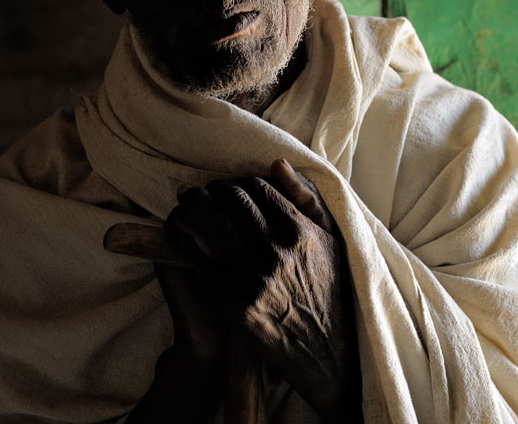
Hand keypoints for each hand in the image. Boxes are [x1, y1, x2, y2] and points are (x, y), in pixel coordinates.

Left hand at [164, 159, 359, 419]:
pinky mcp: (237, 307)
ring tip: (185, 208)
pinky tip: (184, 243)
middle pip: (228, 203)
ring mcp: (254, 279)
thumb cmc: (331, 293)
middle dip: (208, 192)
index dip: (235, 182)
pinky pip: (201, 265)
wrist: (328, 353)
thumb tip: (277, 164)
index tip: (226, 187)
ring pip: (209, 228)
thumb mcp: (332, 241)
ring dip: (191, 211)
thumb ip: (306, 200)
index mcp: (300, 231)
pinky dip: (189, 248)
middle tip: (198, 192)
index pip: (255, 189)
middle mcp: (277, 250)